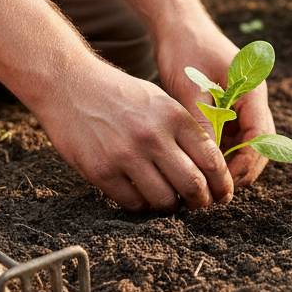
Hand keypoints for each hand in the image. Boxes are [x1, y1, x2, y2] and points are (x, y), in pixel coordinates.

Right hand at [32, 52, 232, 211]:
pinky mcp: (102, 171)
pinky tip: (141, 194)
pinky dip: (142, 205)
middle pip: (193, 186)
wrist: (69, 85)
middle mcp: (153, 136)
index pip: (211, 160)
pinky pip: (133, 203)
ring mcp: (126, 155)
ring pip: (164, 201)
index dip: (222, 184)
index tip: (222, 194)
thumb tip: (209, 169)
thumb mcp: (159, 100)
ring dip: (171, 206)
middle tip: (200, 205)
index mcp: (173, 116)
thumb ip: (183, 130)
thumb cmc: (118, 94)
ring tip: (168, 199)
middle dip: (202, 202)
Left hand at [156, 21, 275, 188]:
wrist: (176, 24)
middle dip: (242, 170)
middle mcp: (252, 99)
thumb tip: (209, 162)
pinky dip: (221, 152)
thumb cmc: (184, 49)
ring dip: (232, 163)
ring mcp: (242, 103)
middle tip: (217, 191)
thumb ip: (204, 123)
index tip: (224, 182)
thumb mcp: (192, 88)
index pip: (261, 138)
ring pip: (246, 143)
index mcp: (252, 91)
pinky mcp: (228, 105)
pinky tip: (201, 166)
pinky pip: (231, 136)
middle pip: (260, 145)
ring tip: (208, 182)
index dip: (246, 164)